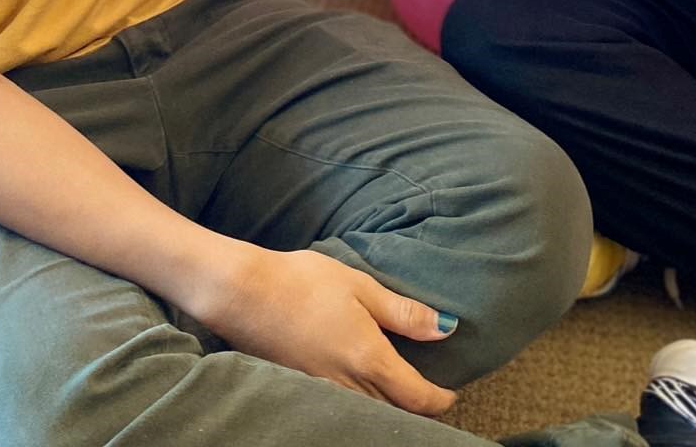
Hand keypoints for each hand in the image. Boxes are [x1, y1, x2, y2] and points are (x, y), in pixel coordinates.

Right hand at [194, 243, 457, 414]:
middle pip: (394, 413)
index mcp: (369, 358)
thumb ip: (402, 312)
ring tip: (401, 394)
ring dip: (390, 409)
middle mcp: (349, 384)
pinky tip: (362, 388)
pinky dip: (362, 404)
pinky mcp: (303, 388)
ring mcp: (323, 391)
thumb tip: (444, 328)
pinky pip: (344, 407)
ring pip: (369, 413)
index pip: (416, 397)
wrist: (244, 295)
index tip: (451, 395)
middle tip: (431, 397)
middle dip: (417, 410)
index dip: (439, 400)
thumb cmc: (303, 282)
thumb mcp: (359, 286)